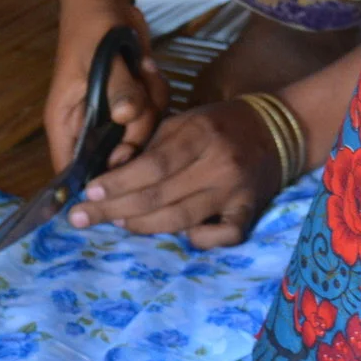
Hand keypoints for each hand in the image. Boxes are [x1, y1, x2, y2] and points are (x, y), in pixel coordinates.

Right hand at [44, 0, 166, 171]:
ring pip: (143, 133)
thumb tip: (127, 117)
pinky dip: (157, 90)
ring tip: (141, 69)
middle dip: (138, 130)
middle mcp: (88, 124)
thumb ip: (117, 88)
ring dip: (151, 103)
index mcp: (66, 121)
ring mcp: (113, 115)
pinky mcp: (133, 101)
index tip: (124, 162)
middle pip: (118, 156)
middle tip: (139, 99)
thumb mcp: (100, 54)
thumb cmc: (90, 25)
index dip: (97, 180)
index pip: (71, 170)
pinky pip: (155, 112)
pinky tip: (147, 66)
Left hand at [68, 98, 283, 248]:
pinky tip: (180, 235)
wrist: (276, 130)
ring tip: (119, 223)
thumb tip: (110, 172)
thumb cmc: (217, 125)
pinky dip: (198, 239)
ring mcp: (236, 191)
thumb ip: (148, 145)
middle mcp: (218, 163)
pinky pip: (222, 236)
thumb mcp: (182, 121)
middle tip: (84, 218)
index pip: (153, 164)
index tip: (89, 192)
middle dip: (116, 209)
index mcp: (200, 133)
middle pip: (161, 195)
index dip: (118, 181)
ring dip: (144, 226)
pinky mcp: (251, 211)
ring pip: (182, 219)